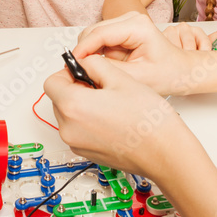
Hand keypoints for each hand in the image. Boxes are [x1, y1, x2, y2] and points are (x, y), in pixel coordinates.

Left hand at [44, 54, 191, 178]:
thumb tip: (83, 63)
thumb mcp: (120, 78)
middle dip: (75, 89)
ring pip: (67, 115)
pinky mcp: (86, 153)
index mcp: (73, 106)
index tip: (83, 72)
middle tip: (102, 86)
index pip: (51, 82)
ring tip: (110, 103)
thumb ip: (94, 64)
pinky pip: (78, 131)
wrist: (164, 152)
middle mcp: (69, 129)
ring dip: (81, 105)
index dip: (67, 73)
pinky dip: (88, 121)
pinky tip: (112, 118)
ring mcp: (77, 144)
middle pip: (58, 100)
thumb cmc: (147, 120)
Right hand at [75, 12, 202, 96]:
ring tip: (97, 73)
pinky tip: (106, 67)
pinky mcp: (122, 30)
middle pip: (93, 31)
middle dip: (85, 52)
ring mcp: (125, 22)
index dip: (83, 49)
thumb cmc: (168, 73)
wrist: (182, 70)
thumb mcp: (138, 77)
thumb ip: (109, 70)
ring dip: (92, 54)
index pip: (99, 33)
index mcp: (138, 26)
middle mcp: (131, 18)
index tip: (71, 65)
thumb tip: (84, 66)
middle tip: (80, 74)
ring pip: (94, 36)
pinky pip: (100, 41)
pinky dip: (98, 54)